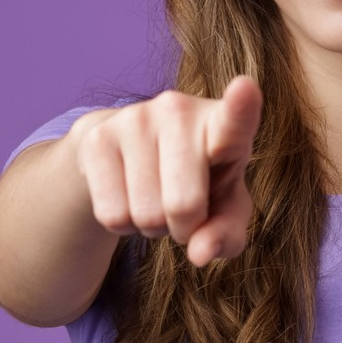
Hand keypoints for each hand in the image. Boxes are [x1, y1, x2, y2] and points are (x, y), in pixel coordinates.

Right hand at [70, 76, 262, 265]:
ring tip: (155, 196)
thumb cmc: (199, 182)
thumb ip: (226, 235)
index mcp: (224, 123)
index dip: (241, 106)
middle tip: (184, 208)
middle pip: (183, 206)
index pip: (235, 119)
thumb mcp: (225, 209)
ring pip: (145, 215)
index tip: (244, 89)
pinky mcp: (97, 136)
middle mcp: (180, 109)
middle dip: (184, 227)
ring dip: (152, 226)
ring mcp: (135, 117)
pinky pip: (112, 215)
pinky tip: (129, 196)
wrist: (134, 151)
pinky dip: (123, 225)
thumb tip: (200, 253)